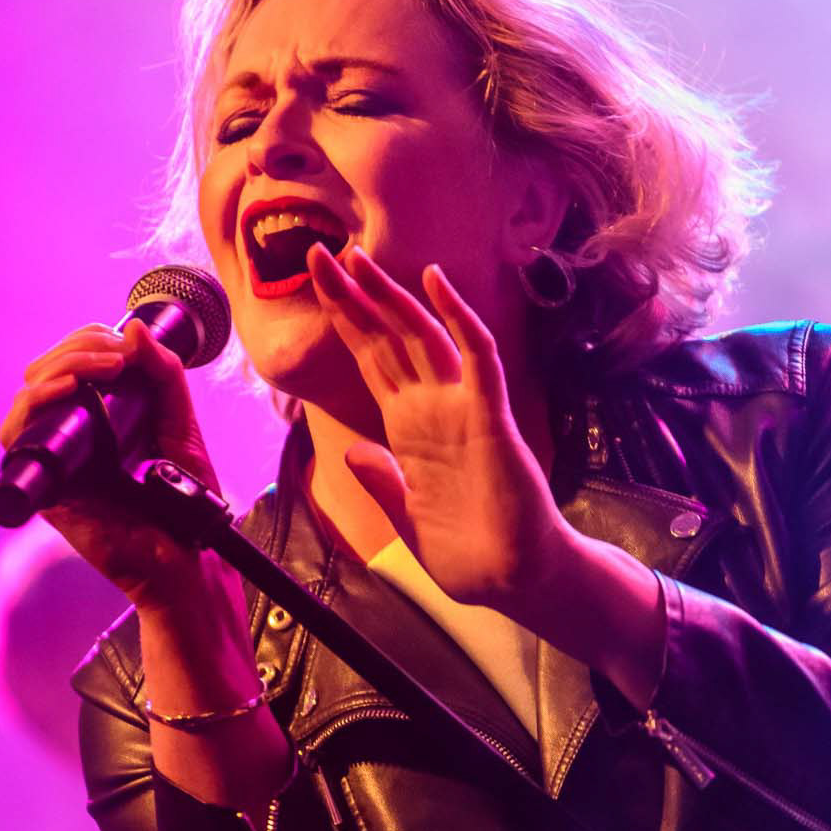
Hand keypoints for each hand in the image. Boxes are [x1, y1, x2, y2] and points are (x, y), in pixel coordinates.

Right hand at [0, 317, 223, 607]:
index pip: (70, 360)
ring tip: (101, 368)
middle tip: (115, 355)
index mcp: (94, 414)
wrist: (186, 555)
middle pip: (44, 370)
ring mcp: (53, 458)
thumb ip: (164, 374)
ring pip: (27, 395)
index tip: (123, 344)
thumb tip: (134, 326)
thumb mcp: (180, 421)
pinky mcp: (43, 485)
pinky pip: (17, 436)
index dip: (88, 340)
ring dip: (61, 367)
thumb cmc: (184, 496)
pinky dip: (35, 404)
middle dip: (78, 348)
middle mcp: (67, 433)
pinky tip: (66, 390)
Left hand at [310, 243, 567, 612]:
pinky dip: (458, 318)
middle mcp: (433, 409)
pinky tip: (437, 282)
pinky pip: (477, 357)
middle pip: (388, 337)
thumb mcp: (408, 519)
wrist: (515, 580)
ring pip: (424, 336)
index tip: (315, 282)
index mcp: (409, 430)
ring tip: (357, 257)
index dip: (344, 320)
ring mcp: (462, 408)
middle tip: (321, 251)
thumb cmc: (471, 553)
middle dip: (354, 296)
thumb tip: (352, 452)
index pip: (371, 360)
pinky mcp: (491, 416)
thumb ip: (383, 483)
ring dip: (391, 296)